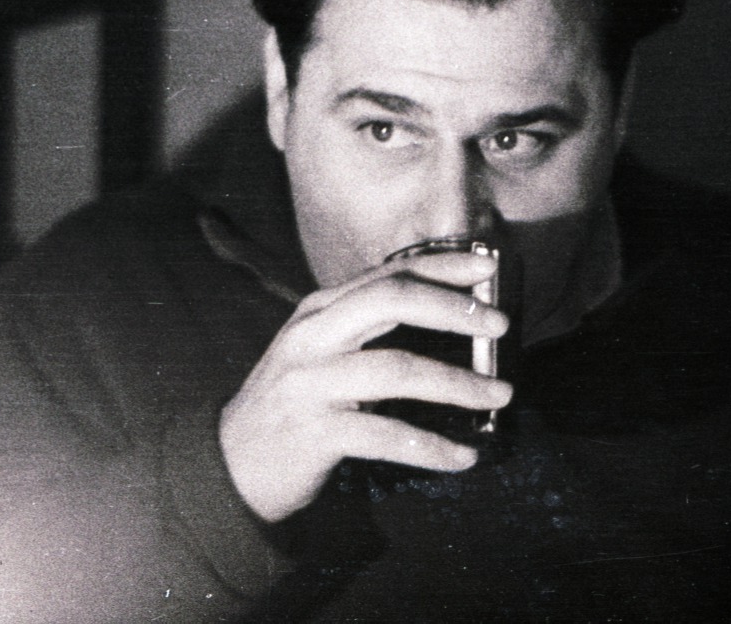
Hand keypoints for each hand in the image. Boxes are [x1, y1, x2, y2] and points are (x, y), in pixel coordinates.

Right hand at [218, 253, 512, 522]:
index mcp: (320, 310)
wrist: (230, 463)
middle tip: (500, 324)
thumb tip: (448, 316)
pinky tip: (462, 456)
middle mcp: (313, 337)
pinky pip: (386, 435)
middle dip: (452, 309)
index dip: (440, 267)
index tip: (488, 267)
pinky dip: (431, 447)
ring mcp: (310, 384)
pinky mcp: (314, 433)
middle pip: (390, 301)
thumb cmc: (293, 403)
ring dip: (457, 383)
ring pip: (396, 370)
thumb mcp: (320, 351)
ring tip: (499, 395)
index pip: (387, 274)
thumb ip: (368, 328)